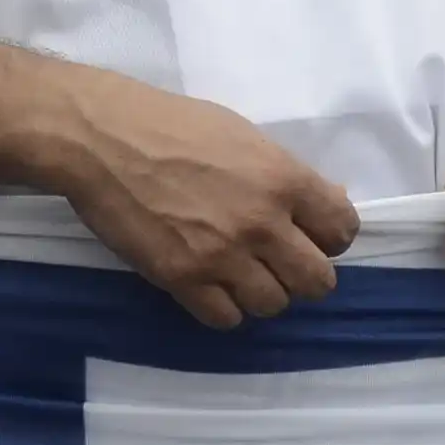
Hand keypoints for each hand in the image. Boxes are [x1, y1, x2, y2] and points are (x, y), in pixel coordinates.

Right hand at [38, 72, 360, 329]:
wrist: (101, 138)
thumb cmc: (171, 125)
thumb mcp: (241, 135)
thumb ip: (283, 174)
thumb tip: (320, 205)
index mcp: (283, 178)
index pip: (343, 230)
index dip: (330, 237)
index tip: (309, 235)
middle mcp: (263, 223)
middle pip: (318, 281)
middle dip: (303, 274)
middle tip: (277, 262)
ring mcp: (223, 255)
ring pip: (273, 305)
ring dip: (260, 292)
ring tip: (236, 272)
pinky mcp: (183, 279)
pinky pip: (227, 319)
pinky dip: (222, 306)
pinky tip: (208, 285)